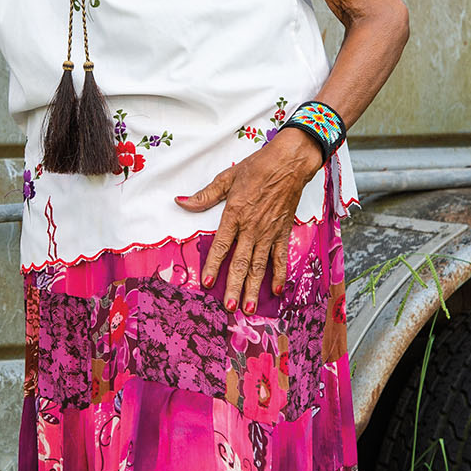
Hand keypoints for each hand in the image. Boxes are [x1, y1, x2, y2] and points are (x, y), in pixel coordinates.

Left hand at [175, 127, 320, 308]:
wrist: (289, 162)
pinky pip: (281, 257)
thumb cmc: (257, 168)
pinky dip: (280, 274)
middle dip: (234, 287)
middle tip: (230, 308)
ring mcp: (269, 232)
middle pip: (241, 262)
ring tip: (250, 308)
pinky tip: (276, 290)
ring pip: (260, 265)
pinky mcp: (283, 232)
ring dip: (254, 288)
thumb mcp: (227, 178)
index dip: (214, 265)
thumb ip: (205, 195)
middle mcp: (252, 228)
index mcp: (235, 214)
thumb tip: (181, 202)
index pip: (222, 246)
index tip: (208, 283)